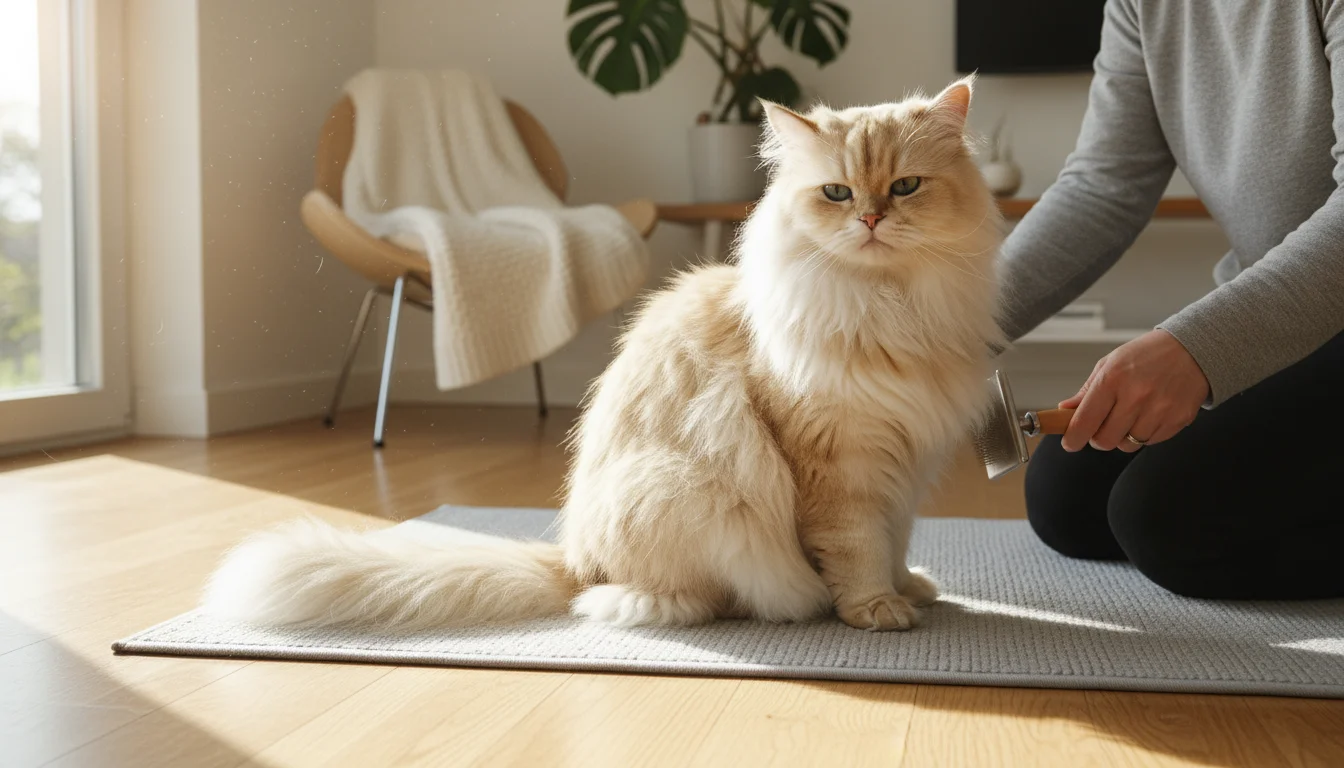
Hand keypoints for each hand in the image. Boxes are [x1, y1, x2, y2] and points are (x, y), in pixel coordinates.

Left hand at [1059, 329, 1208, 452]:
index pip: (1084, 421)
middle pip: (1105, 440)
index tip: (1070, 443)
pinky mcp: (1177, 420)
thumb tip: (1065, 409)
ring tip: (1130, 416)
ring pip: (1127, 445)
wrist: (1192, 349)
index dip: (1073, 438)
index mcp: (1113, 379)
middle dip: (1098, 438)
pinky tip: (1149, 415)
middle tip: (1102, 427)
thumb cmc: (1147, 355)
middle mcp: (1136, 396)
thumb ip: (1087, 390)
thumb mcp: (1110, 363)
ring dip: (1123, 437)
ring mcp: (1158, 410)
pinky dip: (1145, 435)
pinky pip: (1150, 443)